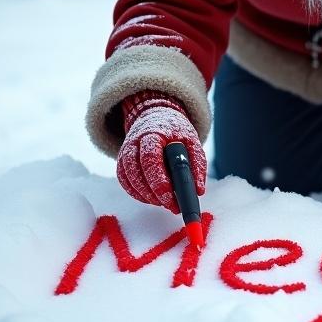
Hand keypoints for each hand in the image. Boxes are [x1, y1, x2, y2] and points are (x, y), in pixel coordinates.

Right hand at [117, 99, 206, 213]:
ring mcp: (126, 152)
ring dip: (146, 196)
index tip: (172, 198)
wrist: (156, 115)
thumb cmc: (175, 131)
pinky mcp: (122, 162)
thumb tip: (198, 190)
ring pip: (129, 179)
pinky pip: (125, 182)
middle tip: (172, 206)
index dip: (159, 181)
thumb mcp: (191, 140)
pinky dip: (137, 194)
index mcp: (153, 134)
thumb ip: (197, 163)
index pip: (151, 159)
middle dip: (154, 194)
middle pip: (137, 172)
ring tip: (165, 203)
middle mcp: (135, 142)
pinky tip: (152, 199)